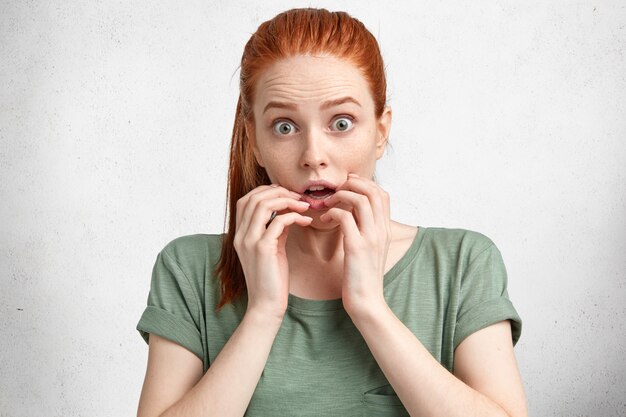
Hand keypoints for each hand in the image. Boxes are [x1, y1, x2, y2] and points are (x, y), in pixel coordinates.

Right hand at [234, 184, 311, 318]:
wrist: (266, 305)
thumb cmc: (272, 278)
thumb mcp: (272, 248)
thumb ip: (274, 229)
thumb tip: (286, 212)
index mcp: (240, 234)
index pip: (246, 199)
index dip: (266, 191)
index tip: (287, 195)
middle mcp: (241, 235)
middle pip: (254, 197)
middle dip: (278, 191)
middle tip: (298, 197)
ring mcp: (249, 241)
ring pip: (264, 204)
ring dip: (287, 200)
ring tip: (304, 206)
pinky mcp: (262, 249)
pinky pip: (279, 221)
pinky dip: (295, 216)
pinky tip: (306, 221)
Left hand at [319, 173, 390, 316]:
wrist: (367, 302)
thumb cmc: (363, 277)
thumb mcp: (370, 250)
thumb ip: (366, 231)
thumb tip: (354, 215)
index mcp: (385, 230)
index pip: (382, 194)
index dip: (365, 183)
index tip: (347, 186)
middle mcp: (381, 231)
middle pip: (373, 191)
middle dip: (353, 183)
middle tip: (335, 191)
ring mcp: (371, 238)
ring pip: (360, 199)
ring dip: (340, 195)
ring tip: (328, 203)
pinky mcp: (357, 247)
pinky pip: (345, 217)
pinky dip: (332, 212)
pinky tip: (324, 219)